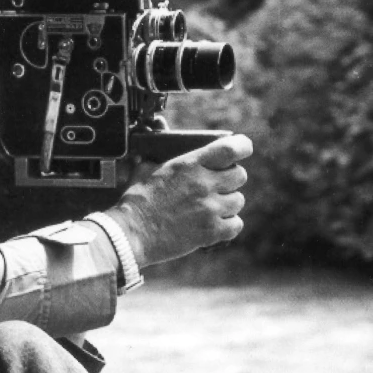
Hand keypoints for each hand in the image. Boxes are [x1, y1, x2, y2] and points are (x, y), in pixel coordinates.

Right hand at [105, 134, 251, 267]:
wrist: (131, 233)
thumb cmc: (135, 201)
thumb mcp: (145, 169)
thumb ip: (157, 155)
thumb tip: (155, 139)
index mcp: (190, 164)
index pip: (231, 149)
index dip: (242, 147)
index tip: (241, 149)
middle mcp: (204, 184)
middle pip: (240, 175)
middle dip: (231, 179)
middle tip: (218, 184)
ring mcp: (209, 209)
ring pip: (239, 201)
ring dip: (229, 203)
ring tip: (212, 206)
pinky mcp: (210, 232)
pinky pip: (236, 225)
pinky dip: (229, 225)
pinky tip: (215, 224)